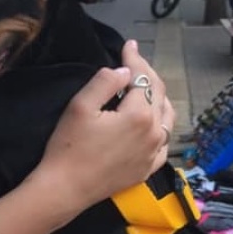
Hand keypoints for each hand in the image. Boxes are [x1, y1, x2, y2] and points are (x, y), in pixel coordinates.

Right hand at [35, 40, 175, 213]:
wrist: (65, 189)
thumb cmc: (68, 146)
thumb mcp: (80, 106)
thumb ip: (105, 82)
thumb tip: (125, 71)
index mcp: (138, 115)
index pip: (142, 79)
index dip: (134, 59)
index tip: (128, 45)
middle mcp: (153, 133)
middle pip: (158, 95)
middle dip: (147, 73)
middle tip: (134, 59)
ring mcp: (153, 153)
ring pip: (166, 117)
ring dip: (157, 97)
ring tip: (144, 86)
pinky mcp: (147, 168)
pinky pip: (164, 142)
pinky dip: (161, 126)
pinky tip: (152, 122)